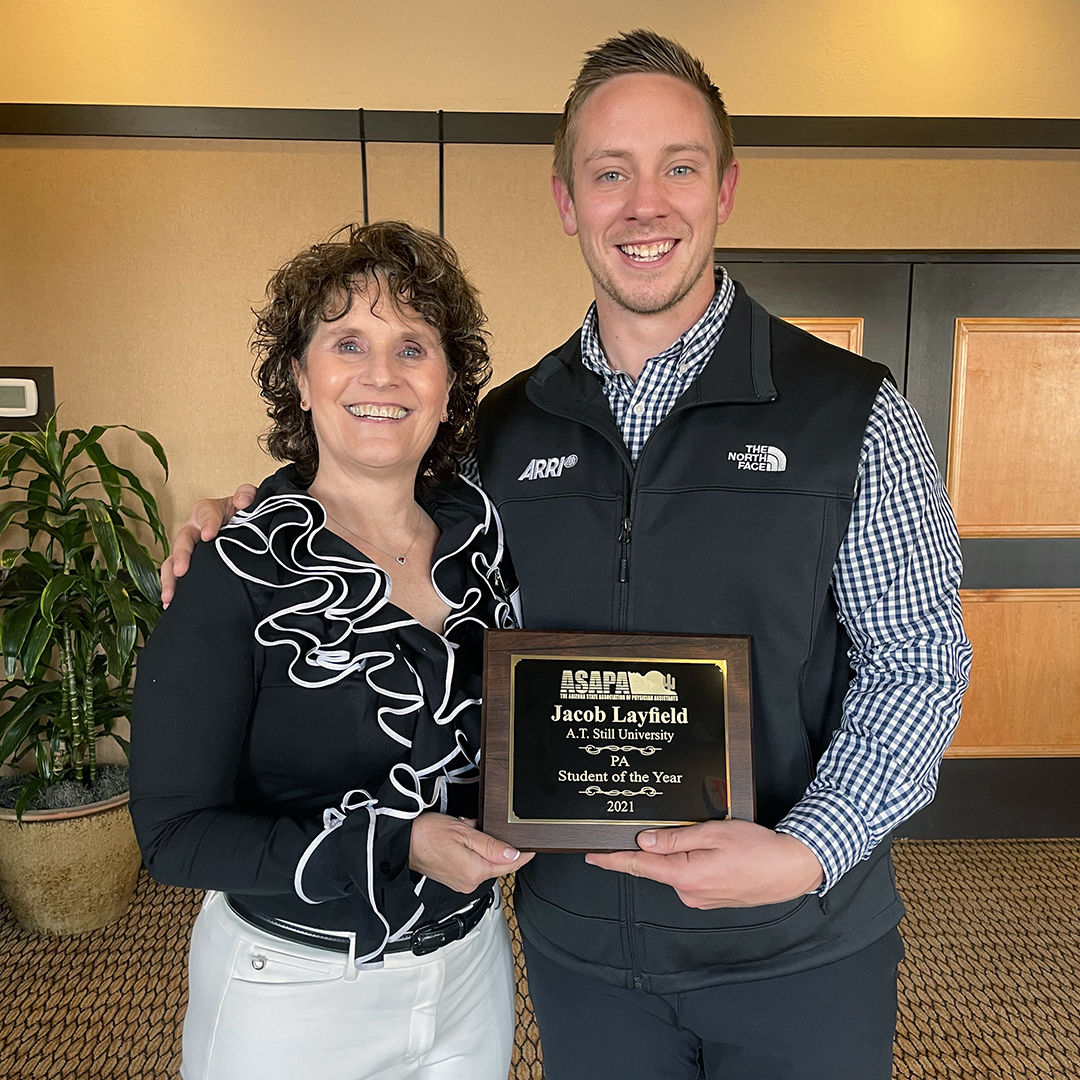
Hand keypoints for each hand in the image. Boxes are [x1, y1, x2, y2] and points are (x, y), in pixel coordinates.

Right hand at [160, 485, 256, 605]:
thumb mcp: (247, 500)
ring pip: (173, 561)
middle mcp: (193, 530)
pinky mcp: (190, 566)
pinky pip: (176, 576)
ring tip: (169, 596)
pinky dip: (172, 589)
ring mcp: (190, 550)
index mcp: (207, 511)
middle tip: (183, 570)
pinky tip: (169, 604)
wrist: (247, 529)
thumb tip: (243, 501)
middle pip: (183, 540)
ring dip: (170, 579)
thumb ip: (247, 495)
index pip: (206, 513)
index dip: (207, 523)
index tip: (209, 535)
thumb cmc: (243, 513)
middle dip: (182, 556)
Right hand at [409, 813, 533, 893]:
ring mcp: (462, 883)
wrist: (402, 843)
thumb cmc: (427, 834)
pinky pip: (473, 866)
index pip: (509, 865)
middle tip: (487, 829)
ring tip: (469, 832)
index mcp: (475, 871)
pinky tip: (462, 840)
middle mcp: (470, 882)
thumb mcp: (463, 833)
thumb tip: (514, 854)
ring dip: (484, 849)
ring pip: (485, 865)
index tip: (533, 848)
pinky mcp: (454, 880)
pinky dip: (473, 854)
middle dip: (498, 847)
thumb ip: (491, 846)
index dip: (523, 855)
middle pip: (498, 865)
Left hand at [584, 819, 823, 908]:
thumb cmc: (757, 849)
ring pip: (676, 869)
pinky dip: (692, 861)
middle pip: (658, 865)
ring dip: (680, 853)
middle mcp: (689, 893)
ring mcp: (701, 899)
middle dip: (656, 846)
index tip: (591, 856)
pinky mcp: (712, 898)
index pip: (639, 867)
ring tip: (708, 837)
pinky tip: (712, 850)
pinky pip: (691, 876)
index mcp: (685, 876)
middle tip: (669, 826)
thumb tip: (644, 842)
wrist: (792, 869)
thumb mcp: (714, 833)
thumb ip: (676, 838)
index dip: (612, 860)